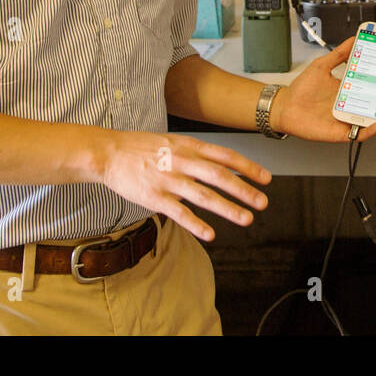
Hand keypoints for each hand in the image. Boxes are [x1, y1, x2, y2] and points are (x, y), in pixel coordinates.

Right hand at [99, 129, 270, 241]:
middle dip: (244, 190)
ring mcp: (169, 180)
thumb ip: (198, 152)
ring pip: (204, 196)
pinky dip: (196, 224)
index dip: (248, 168)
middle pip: (220, 176)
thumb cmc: (143, 148)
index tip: (266, 179)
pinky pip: (179, 213)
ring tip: (246, 219)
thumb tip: (224, 163)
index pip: (226, 156)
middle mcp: (183, 161)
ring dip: (228, 208)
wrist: (109, 152)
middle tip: (263, 203)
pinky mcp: (154, 197)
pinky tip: (210, 234)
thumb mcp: (175, 141)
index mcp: (190, 146)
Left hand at [274, 36, 375, 142]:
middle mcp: (352, 105)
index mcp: (350, 89)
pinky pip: (360, 133)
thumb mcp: (323, 65)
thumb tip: (353, 39)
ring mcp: (348, 118)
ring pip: (375, 119)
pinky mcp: (341, 132)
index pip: (375, 86)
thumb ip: (339, 54)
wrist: (284, 106)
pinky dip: (371, 129)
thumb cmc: (302, 89)